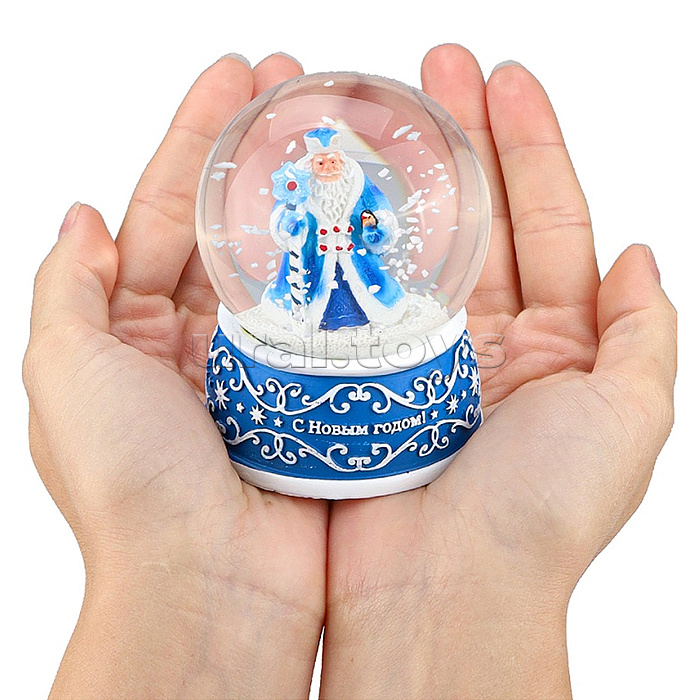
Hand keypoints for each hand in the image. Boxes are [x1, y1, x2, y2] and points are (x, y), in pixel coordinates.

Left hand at [23, 53, 325, 698]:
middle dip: (259, 157)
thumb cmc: (131, 486)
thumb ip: (65, 291)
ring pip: (289, 268)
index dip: (194, 142)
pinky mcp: (317, 396)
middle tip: (294, 89)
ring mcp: (264, 368)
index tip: (234, 79)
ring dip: (310, 206)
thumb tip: (78, 217)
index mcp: (137, 334)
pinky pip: (334, 321)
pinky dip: (350, 275)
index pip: (163, 214)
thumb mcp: (63, 372)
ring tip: (339, 141)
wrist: (214, 584)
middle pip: (230, 228)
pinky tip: (374, 228)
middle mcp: (201, 345)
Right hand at [321, 45, 675, 698]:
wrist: (441, 591)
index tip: (505, 79)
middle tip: (436, 68)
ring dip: (400, 179)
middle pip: (475, 218)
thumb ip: (644, 335)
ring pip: (410, 247)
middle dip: (463, 138)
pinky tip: (331, 193)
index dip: (530, 147)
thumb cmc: (539, 516)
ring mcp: (414, 354)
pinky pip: (353, 296)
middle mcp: (482, 342)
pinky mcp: (357, 375)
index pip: (546, 222)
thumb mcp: (629, 420)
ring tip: (379, 110)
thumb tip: (642, 252)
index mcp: (551, 346)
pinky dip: (345, 245)